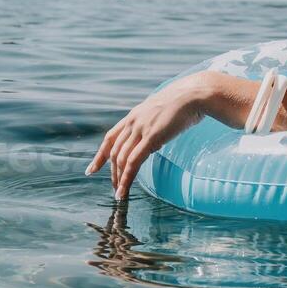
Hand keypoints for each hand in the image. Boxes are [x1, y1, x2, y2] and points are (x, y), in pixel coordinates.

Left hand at [86, 77, 208, 201]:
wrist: (194, 93)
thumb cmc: (185, 102)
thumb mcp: (162, 113)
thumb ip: (153, 126)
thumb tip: (152, 144)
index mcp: (134, 116)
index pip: (110, 138)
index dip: (100, 155)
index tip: (92, 169)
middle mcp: (133, 122)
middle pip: (114, 152)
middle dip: (112, 173)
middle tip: (115, 188)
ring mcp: (140, 129)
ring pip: (121, 159)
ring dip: (118, 179)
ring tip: (119, 194)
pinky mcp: (151, 137)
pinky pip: (133, 162)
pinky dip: (126, 178)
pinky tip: (124, 190)